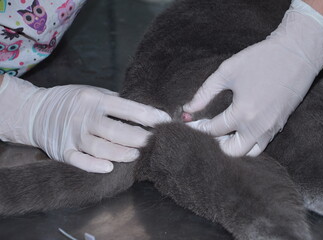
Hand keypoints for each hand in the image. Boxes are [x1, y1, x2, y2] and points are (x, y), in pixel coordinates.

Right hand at [0, 75, 170, 172]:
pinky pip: (79, 161)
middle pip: (115, 130)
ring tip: (137, 154)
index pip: (126, 108)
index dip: (147, 115)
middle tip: (155, 141)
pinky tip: (108, 168)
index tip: (165, 120)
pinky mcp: (62, 151)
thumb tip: (146, 111)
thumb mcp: (94, 93)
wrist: (36, 111)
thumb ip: (116, 102)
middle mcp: (83, 117)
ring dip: (120, 152)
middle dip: (138, 137)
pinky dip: (93, 165)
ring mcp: (72, 135)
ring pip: (99, 147)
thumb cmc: (73, 101)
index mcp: (94, 99)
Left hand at [183, 0, 322, 156]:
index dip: (198, 127)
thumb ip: (205, 93)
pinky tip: (240, 129)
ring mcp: (271, 129)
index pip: (213, 130)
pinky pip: (261, 144)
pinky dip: (248, 143)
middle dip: (215, 143)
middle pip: (231, 151)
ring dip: (233, 146)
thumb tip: (188, 110)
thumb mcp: (227, 71)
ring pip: (249, 152)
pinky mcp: (280, 126)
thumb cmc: (260, 59)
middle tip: (208, 129)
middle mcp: (258, 127)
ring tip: (224, 131)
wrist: (297, 53)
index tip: (190, 122)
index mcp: (243, 112)